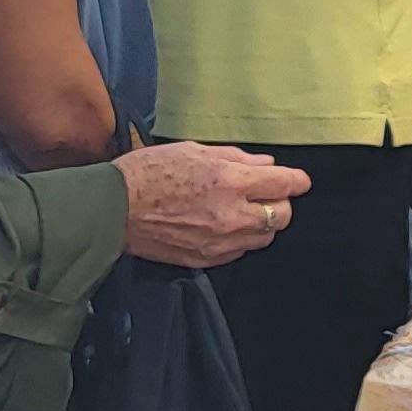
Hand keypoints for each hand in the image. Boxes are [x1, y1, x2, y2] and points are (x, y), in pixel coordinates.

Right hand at [113, 141, 310, 267]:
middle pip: (282, 216)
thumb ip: (236, 158)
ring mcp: (220, 242)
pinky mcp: (206, 259)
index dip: (297, 180)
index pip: (284, 184)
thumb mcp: (194, 151)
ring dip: (262, 223)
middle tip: (267, 193)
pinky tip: (224, 226)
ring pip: (264, 237)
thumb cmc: (149, 172)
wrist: (113, 209)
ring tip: (243, 210)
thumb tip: (265, 165)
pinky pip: (239, 252)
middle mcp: (231, 215)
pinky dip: (241, 239)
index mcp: (229, 181)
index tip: (298, 180)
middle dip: (280, 202)